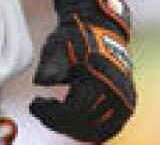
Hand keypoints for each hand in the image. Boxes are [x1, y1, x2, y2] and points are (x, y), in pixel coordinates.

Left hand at [31, 0, 135, 142]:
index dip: (50, 112)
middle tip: (38, 110)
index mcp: (102, 80)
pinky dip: (90, 130)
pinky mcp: (127, 104)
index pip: (74, 111)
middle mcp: (119, 95)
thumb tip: (40, 82)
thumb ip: (51, 65)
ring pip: (98, 131)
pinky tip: (70, 123)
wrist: (101, 27)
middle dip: (57, 121)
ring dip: (73, 129)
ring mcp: (125, 102)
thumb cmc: (76, 36)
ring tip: (52, 117)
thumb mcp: (58, 46)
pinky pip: (109, 128)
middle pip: (84, 124)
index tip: (33, 103)